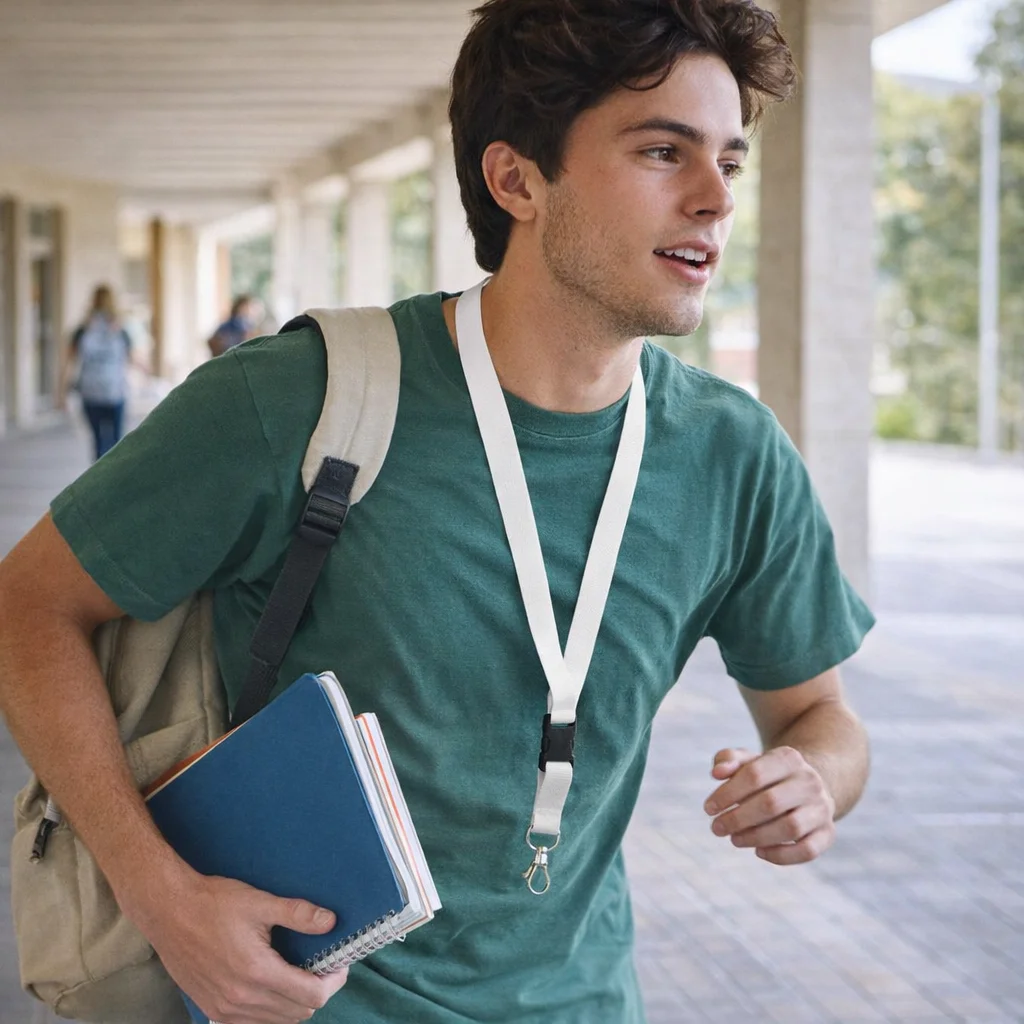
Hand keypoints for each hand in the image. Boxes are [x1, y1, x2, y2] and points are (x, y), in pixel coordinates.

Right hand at [124, 867, 348, 1022]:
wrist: (168, 911)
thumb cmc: (214, 902)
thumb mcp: (260, 902)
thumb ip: (298, 914)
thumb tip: (331, 921)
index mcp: (258, 973)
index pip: (311, 996)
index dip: (333, 981)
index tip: (339, 963)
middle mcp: (242, 1000)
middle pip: (299, 1012)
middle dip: (317, 991)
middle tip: (322, 965)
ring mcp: (225, 1010)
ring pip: (276, 1022)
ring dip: (294, 1002)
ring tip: (298, 974)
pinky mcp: (212, 1010)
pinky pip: (252, 1023)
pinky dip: (270, 1011)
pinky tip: (271, 986)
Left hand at [703, 746, 835, 865]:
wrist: (807, 786)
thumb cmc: (768, 774)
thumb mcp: (749, 760)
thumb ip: (728, 760)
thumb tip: (717, 773)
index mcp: (789, 758)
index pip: (754, 775)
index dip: (727, 794)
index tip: (708, 808)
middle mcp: (810, 782)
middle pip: (770, 803)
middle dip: (738, 819)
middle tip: (716, 828)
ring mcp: (822, 808)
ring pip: (790, 828)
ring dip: (756, 837)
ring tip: (734, 839)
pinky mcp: (828, 833)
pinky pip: (807, 850)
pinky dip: (781, 856)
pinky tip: (758, 851)